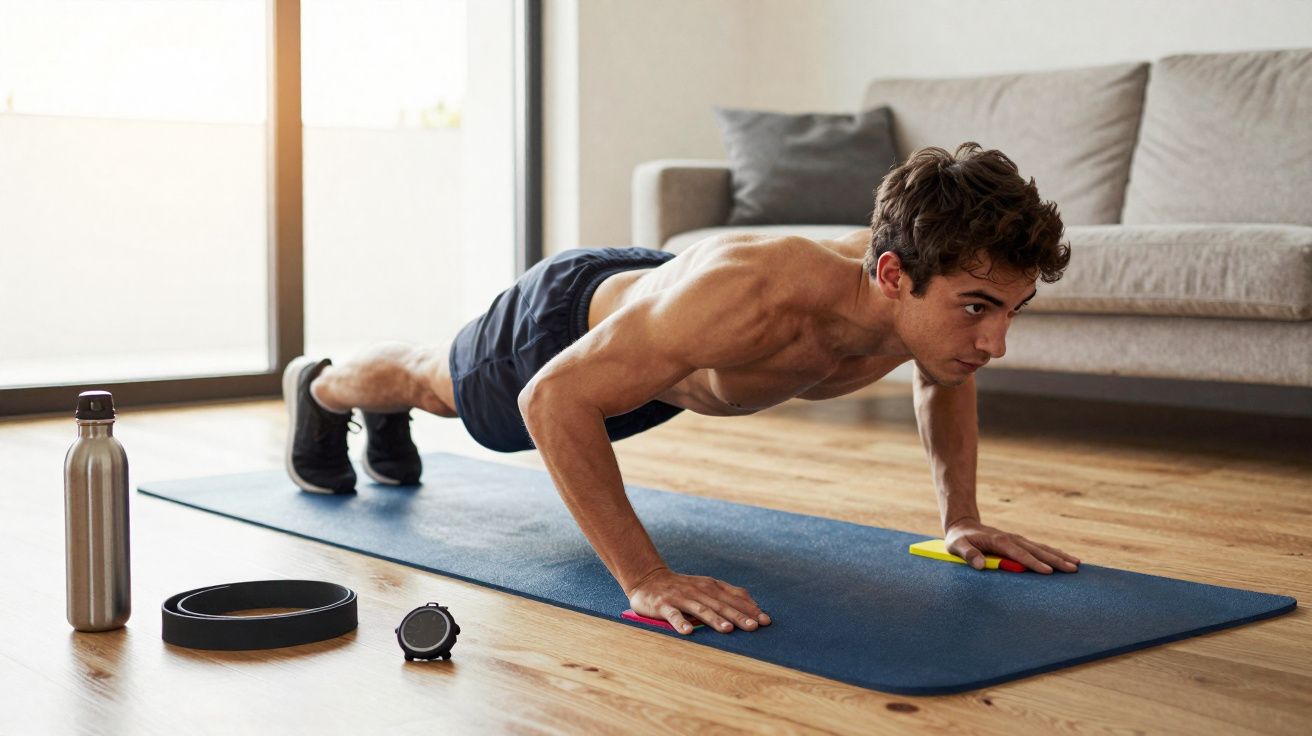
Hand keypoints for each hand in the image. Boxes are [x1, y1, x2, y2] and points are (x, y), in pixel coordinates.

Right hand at [627, 567, 771, 634]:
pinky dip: (680, 622)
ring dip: (714, 619)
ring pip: (700, 609)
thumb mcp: (707, 586)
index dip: (750, 609)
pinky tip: (688, 632)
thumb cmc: (683, 587)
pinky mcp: (663, 605)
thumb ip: (728, 594)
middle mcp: (698, 591)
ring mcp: (680, 598)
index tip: (766, 621)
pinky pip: (672, 615)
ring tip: (727, 630)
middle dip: (739, 616)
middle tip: (754, 627)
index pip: (734, 598)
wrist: (648, 578)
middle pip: (721, 605)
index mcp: (711, 587)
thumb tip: (754, 604)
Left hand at [945, 518, 1079, 573]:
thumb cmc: (959, 538)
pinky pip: (1039, 548)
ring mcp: (1017, 540)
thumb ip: (968, 554)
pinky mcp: (1019, 543)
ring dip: (1059, 556)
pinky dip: (1053, 553)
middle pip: (1037, 550)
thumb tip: (980, 565)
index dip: (1033, 563)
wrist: (963, 524)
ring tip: (1077, 564)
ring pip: (1042, 548)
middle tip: (1073, 569)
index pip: (1019, 554)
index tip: (1048, 572)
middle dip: (1055, 560)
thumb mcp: (957, 545)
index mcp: (999, 541)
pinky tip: (1065, 558)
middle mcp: (1012, 539)